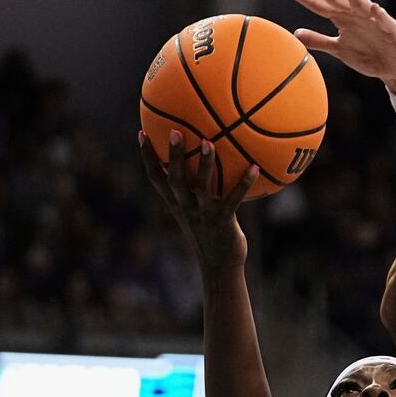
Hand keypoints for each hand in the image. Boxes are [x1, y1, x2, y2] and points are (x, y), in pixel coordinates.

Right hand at [138, 129, 258, 275]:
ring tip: (208, 142)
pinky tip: (254, 167)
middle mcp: (186, 208)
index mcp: (177, 203)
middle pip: (175, 178)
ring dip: (204, 164)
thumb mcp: (196, 212)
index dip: (147, 156)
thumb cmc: (210, 233)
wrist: (219, 265)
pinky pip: (234, 199)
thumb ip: (195, 190)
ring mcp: (204, 215)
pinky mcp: (223, 222)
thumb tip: (204, 163)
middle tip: (175, 131)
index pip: (156, 178)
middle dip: (174, 155)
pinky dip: (243, 183)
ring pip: (201, 187)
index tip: (141, 132)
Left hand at [280, 0, 395, 94]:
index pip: (317, 3)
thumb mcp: (339, 49)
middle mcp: (355, 13)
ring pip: (358, 1)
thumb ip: (319, 41)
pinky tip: (373, 9)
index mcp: (342, 17)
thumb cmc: (368, 55)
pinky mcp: (390, 29)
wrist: (394, 69)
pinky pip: (384, 21)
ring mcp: (373, 19)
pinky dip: (379, 15)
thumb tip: (296, 34)